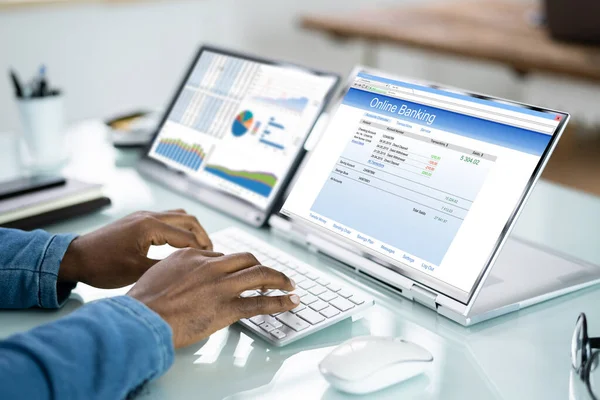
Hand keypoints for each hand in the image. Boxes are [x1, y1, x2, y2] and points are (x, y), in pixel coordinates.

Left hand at [59, 210, 211, 287]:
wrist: (75, 258)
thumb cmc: (102, 266)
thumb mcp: (136, 272)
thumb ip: (165, 268)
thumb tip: (189, 270)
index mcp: (150, 227)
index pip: (187, 237)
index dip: (203, 251)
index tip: (214, 263)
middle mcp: (149, 216)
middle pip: (188, 220)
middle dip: (203, 236)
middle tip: (211, 254)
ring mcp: (143, 216)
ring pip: (178, 216)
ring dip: (192, 230)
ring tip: (199, 248)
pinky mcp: (137, 220)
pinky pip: (167, 219)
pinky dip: (179, 229)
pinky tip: (180, 244)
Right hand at [127, 249, 298, 347]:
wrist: (141, 318)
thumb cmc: (144, 301)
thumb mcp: (159, 272)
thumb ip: (179, 270)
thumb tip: (189, 277)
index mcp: (192, 254)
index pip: (222, 256)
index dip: (233, 266)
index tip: (239, 273)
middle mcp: (210, 265)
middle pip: (247, 259)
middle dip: (262, 266)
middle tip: (271, 275)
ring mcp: (221, 285)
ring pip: (260, 274)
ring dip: (279, 279)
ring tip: (290, 284)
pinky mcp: (227, 307)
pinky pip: (260, 303)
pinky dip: (280, 301)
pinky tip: (290, 302)